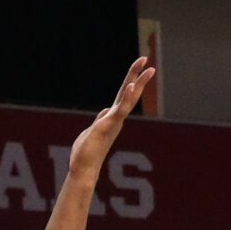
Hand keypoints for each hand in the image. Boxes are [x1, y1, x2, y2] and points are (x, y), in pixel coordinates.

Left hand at [69, 57, 155, 180]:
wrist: (84, 169)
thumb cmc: (87, 153)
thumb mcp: (94, 130)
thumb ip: (102, 119)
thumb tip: (107, 110)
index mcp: (112, 118)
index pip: (124, 96)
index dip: (131, 81)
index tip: (139, 67)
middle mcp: (116, 119)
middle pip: (129, 94)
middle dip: (138, 76)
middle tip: (146, 60)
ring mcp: (112, 123)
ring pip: (128, 100)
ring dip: (137, 84)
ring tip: (146, 70)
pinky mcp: (106, 127)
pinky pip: (118, 110)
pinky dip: (126, 99)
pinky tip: (131, 87)